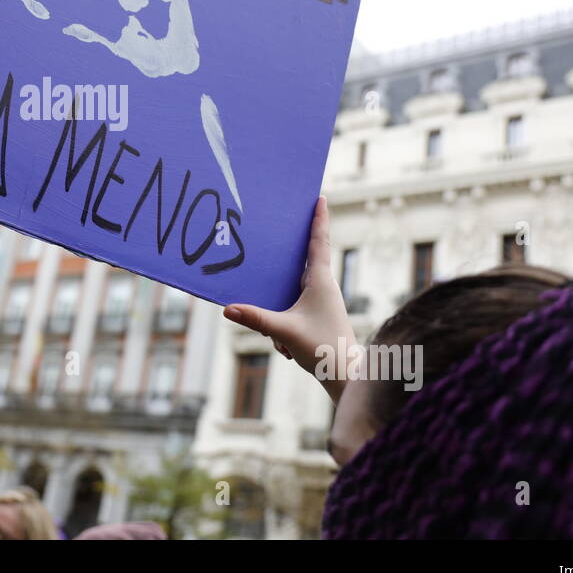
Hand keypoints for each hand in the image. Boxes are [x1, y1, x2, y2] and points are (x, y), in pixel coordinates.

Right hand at [222, 197, 356, 402]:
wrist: (346, 376)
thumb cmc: (323, 348)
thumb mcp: (284, 331)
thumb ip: (255, 318)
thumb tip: (227, 308)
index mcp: (320, 280)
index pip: (318, 241)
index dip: (318, 218)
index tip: (320, 196)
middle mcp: (323, 286)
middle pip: (306, 257)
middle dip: (294, 247)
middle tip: (285, 223)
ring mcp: (322, 301)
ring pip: (295, 288)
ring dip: (283, 304)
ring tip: (282, 330)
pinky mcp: (317, 315)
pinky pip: (294, 307)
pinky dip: (285, 323)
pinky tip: (285, 347)